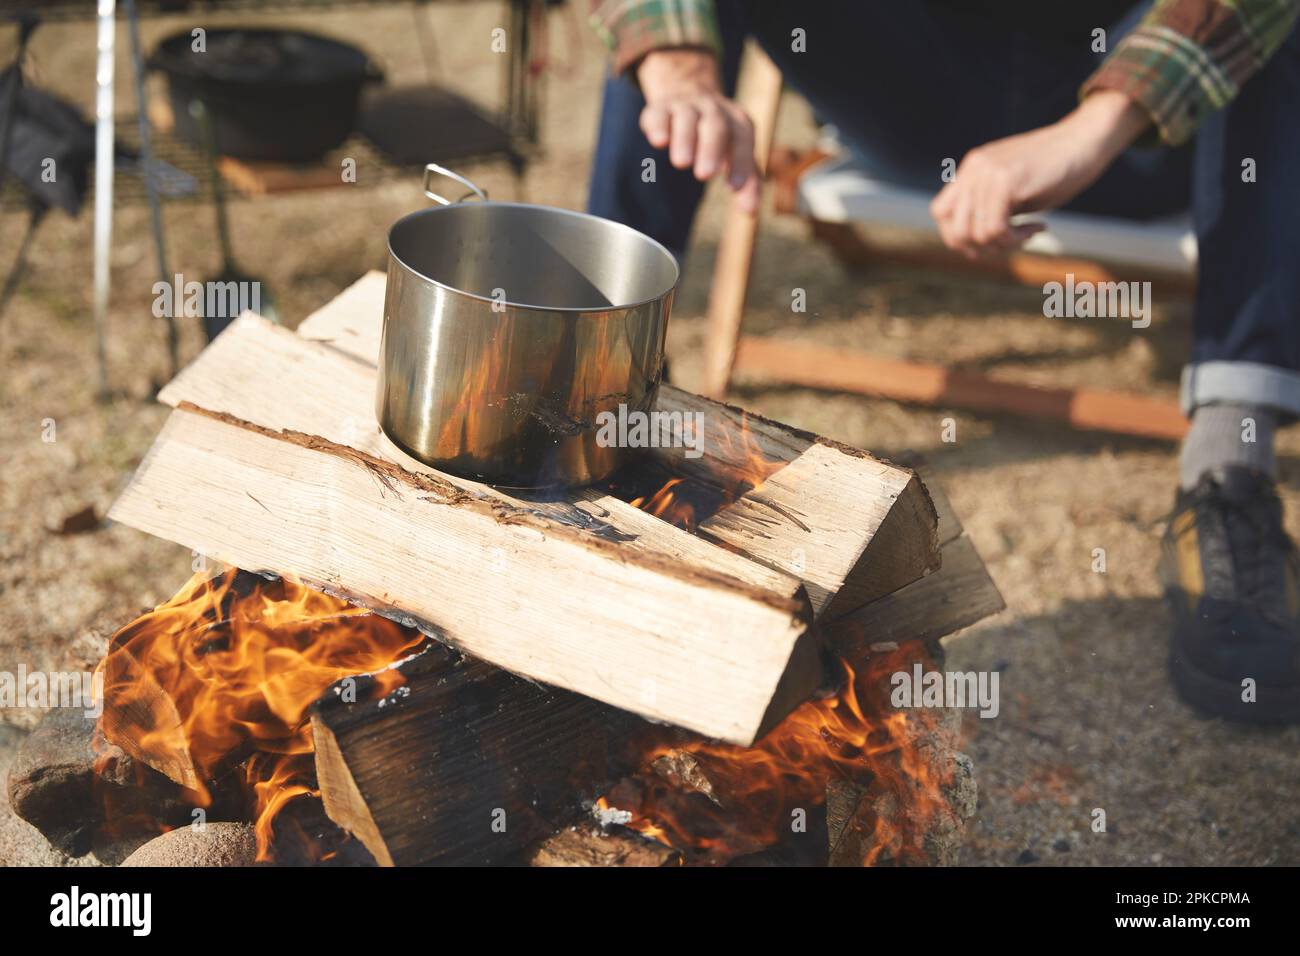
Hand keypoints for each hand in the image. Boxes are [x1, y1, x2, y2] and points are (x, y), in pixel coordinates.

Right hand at [636, 49, 759, 212]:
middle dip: (711, 149)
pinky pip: (659, 113)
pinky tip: (659, 141)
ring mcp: (685, 107)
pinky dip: (658, 125)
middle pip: (715, 125)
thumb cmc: (719, 135)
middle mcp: (713, 110)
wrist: (690, 93)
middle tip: (705, 175)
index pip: (742, 139)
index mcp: (736, 121)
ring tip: (682, 163)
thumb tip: (751, 212)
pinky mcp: (660, 108)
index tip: (734, 187)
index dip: (740, 161)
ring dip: (684, 139)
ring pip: (686, 118)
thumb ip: (747, 182)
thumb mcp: (736, 152)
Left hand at [930, 91, 1149, 256]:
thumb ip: (989, 210)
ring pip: (973, 234)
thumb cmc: (1056, 172)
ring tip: (1027, 234)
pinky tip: (1038, 227)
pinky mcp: (1006, 180)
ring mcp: (987, 172)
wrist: (1086, 141)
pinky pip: (994, 229)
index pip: (940, 213)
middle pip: (953, 229)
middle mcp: (974, 168)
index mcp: (971, 169)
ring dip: (1002, 245)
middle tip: (1010, 244)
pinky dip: (1015, 239)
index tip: (990, 241)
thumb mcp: (1013, 193)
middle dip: (979, 249)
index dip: (958, 237)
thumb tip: (970, 248)